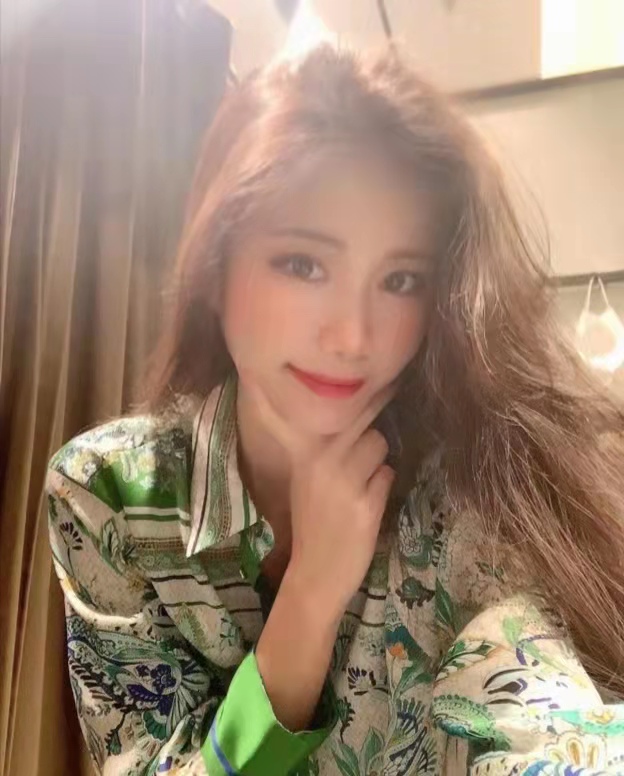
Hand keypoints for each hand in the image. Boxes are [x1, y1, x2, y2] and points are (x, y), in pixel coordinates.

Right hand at [244, 376, 395, 619]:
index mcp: (308, 453)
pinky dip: (382, 487)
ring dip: (378, 463)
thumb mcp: (309, 478)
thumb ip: (329, 447)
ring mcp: (347, 482)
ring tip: (361, 487)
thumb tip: (361, 414)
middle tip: (384, 421)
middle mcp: (325, 460)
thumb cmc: (314, 523)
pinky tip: (367, 505)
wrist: (315, 572)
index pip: (342, 411)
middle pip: (366, 424)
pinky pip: (388, 476)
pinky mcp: (367, 504)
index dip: (367, 393)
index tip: (387, 373)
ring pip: (380, 448)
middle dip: (372, 432)